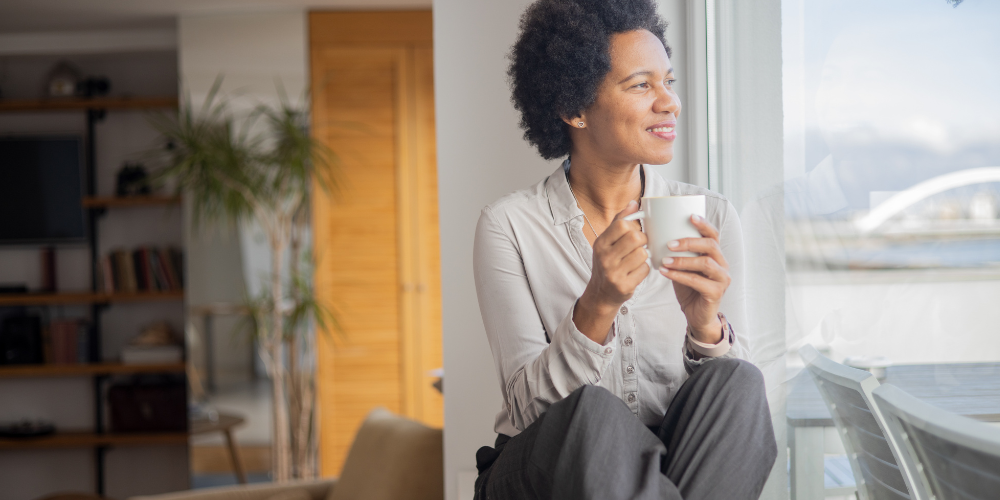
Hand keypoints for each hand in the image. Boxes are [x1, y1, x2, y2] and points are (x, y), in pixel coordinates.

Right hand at [574, 201, 649, 343]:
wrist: (601, 294)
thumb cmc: (607, 263)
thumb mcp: (607, 242)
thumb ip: (620, 222)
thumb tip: (634, 203)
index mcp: (600, 243)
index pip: (622, 224)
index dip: (634, 226)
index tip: (634, 232)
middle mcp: (605, 257)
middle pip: (636, 238)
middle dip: (643, 240)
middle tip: (640, 246)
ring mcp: (614, 273)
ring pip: (643, 254)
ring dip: (644, 256)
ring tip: (636, 260)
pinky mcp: (624, 286)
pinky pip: (645, 270)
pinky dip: (644, 269)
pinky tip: (636, 271)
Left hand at [658, 215, 729, 342]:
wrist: (696, 315)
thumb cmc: (689, 288)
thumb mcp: (683, 267)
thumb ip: (678, 253)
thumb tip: (657, 235)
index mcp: (716, 255)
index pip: (714, 235)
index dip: (704, 224)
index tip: (690, 216)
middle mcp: (723, 265)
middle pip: (711, 246)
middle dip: (689, 242)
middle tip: (669, 243)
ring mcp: (722, 279)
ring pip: (706, 263)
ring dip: (683, 260)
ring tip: (665, 259)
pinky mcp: (716, 293)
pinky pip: (698, 281)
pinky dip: (680, 276)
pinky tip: (666, 272)